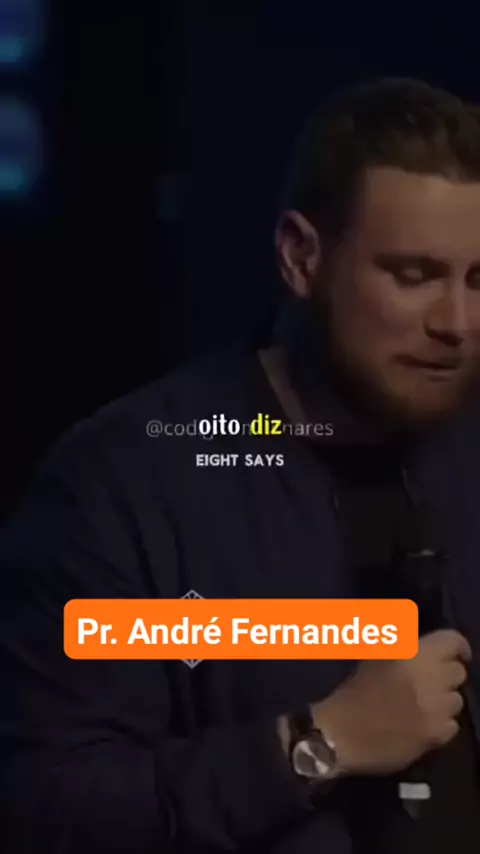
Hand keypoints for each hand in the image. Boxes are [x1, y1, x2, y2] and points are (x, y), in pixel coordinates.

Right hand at [312, 629, 470, 775]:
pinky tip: (425, 724)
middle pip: (458, 672)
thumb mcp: (373, 654)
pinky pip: (452, 726)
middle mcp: (428, 677)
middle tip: (432, 681)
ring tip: (427, 704)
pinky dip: (442, 724)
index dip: (458, 647)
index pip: (452, 641)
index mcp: (412, 653)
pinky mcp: (434, 734)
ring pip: (457, 701)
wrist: (340, 733)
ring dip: (444, 701)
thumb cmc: (353, 690)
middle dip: (447, 676)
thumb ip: (398, 640)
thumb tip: (416, 636)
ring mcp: (433, 708)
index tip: (457, 654)